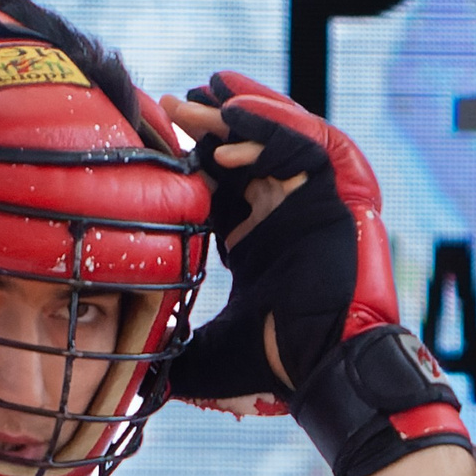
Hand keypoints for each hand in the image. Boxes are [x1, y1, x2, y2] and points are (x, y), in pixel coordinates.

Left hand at [157, 75, 468, 475]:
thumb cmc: (279, 364)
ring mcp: (318, 201)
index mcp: (260, 240)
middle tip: (175, 104)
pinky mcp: (344, 193)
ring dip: (243, 114)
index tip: (162, 136)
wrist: (327, 368)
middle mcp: (289, 214)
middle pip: (248, 152)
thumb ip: (175, 352)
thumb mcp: (209, 351)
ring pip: (280, 138)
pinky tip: (235, 119)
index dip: (194, 158)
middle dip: (212, 124)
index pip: (224, 183)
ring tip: (207, 95)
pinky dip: (273, 128)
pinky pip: (309, 144)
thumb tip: (131, 381)